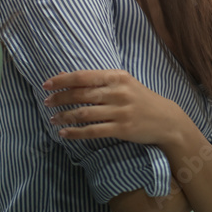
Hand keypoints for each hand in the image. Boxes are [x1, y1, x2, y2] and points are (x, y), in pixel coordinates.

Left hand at [43, 70, 185, 146]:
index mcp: (117, 77)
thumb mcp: (124, 83)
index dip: (62, 80)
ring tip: (53, 119)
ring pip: (84, 113)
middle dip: (60, 98)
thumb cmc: (140, 99)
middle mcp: (118, 92)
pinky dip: (75, 133)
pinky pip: (93, 131)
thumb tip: (68, 79)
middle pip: (81, 94)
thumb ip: (100, 81)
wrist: (166, 120)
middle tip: (46, 102)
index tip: (47, 84)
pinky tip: (65, 134)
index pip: (83, 76)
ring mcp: (120, 111)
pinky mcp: (122, 129)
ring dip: (64, 116)